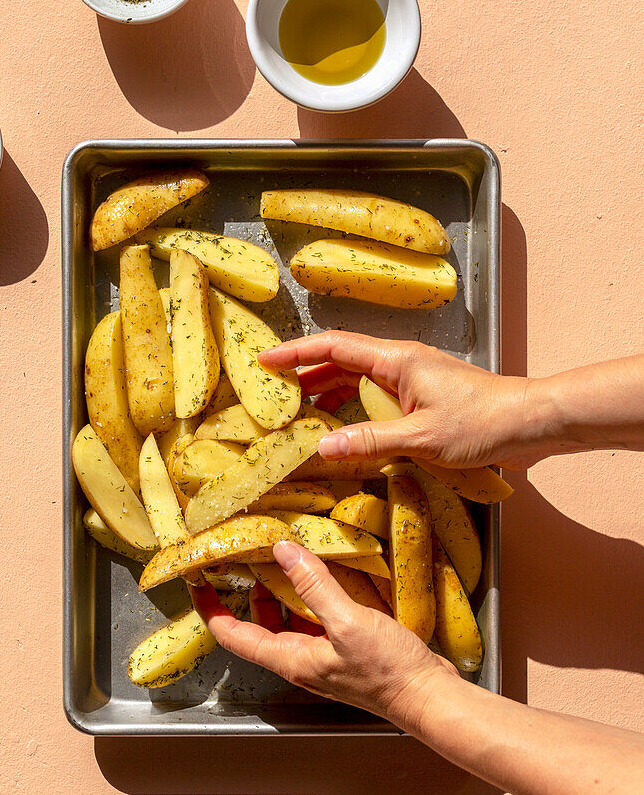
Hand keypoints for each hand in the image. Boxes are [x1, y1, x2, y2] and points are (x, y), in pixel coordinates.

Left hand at [189, 541, 456, 732]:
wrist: (429, 697)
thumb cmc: (388, 673)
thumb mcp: (347, 623)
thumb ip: (314, 586)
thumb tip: (283, 550)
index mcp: (290, 659)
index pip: (233, 635)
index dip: (210, 608)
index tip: (197, 578)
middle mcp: (301, 659)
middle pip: (259, 624)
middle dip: (249, 590)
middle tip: (246, 556)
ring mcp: (324, 655)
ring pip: (290, 618)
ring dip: (284, 588)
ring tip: (286, 555)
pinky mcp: (346, 647)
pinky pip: (318, 617)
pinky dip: (313, 593)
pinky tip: (326, 572)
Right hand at [262, 331, 546, 468]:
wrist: (531, 422)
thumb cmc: (483, 423)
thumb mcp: (421, 438)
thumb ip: (369, 441)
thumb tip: (321, 447)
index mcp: (396, 360)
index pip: (333, 347)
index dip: (295, 353)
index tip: (263, 361)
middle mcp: (400, 363)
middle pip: (340, 361)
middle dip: (304, 376)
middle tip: (272, 396)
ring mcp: (411, 380)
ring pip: (356, 380)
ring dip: (326, 394)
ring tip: (297, 416)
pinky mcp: (422, 399)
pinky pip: (375, 398)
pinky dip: (351, 409)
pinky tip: (341, 429)